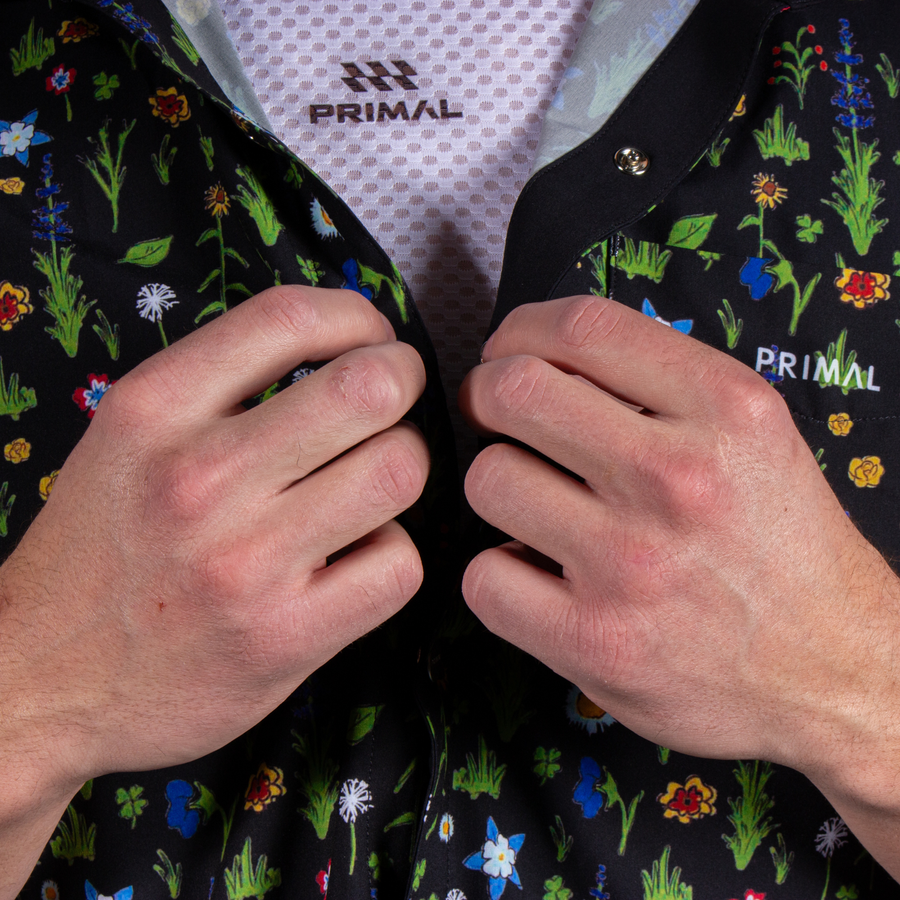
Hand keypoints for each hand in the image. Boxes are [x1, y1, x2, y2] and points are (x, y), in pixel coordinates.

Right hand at [0, 286, 427, 823]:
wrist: (40, 679)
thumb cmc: (100, 549)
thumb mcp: (127, 439)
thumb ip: (218, 385)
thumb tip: (339, 347)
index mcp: (153, 411)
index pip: (289, 318)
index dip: (357, 315)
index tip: (370, 337)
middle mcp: (199, 479)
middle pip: (369, 388)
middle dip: (402, 380)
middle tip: (393, 399)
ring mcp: (245, 563)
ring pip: (399, 471)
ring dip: (402, 465)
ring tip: (373, 481)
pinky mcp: (285, 637)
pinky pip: (399, 564)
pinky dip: (391, 553)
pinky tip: (355, 558)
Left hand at [460, 296, 899, 874]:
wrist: (836, 668)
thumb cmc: (780, 544)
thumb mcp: (754, 434)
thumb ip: (662, 384)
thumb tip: (549, 355)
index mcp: (725, 409)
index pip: (583, 326)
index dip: (520, 330)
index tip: (508, 351)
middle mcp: (676, 478)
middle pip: (514, 391)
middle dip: (486, 395)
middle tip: (494, 416)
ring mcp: (630, 564)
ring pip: (488, 479)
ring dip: (497, 486)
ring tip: (533, 505)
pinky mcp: (594, 641)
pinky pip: (484, 578)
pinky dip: (499, 575)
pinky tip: (537, 578)